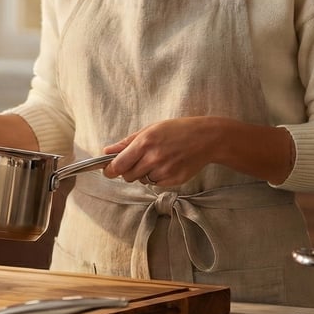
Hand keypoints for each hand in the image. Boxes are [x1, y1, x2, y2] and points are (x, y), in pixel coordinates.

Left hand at [101, 117, 219, 186]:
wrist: (206, 138)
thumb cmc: (177, 130)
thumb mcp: (150, 129)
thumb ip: (127, 142)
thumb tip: (107, 152)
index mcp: (144, 143)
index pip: (118, 165)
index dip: (110, 170)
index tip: (108, 171)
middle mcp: (153, 158)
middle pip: (128, 176)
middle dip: (128, 170)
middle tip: (139, 160)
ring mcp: (164, 171)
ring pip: (142, 180)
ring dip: (144, 174)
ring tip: (157, 160)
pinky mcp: (174, 180)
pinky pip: (156, 184)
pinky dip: (157, 177)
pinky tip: (167, 165)